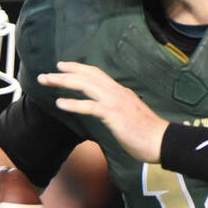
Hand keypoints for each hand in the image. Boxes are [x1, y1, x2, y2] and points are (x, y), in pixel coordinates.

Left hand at [38, 61, 167, 163]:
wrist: (162, 141)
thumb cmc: (147, 133)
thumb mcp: (129, 115)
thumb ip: (117, 110)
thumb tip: (106, 112)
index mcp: (120, 91)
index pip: (96, 74)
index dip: (78, 68)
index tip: (62, 66)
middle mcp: (116, 92)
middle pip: (87, 76)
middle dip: (64, 74)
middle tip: (45, 75)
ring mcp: (115, 102)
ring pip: (85, 86)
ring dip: (63, 83)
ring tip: (46, 82)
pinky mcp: (114, 115)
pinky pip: (90, 107)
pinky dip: (74, 104)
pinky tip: (59, 103)